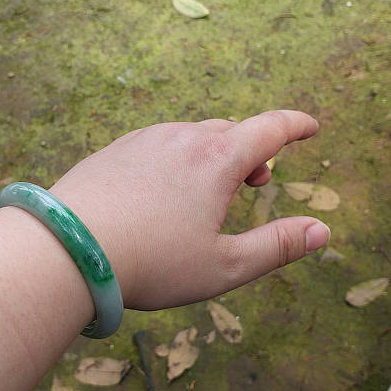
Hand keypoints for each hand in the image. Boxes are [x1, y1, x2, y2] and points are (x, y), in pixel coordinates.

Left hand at [50, 110, 329, 310]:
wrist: (68, 248)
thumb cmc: (151, 262)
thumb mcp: (224, 266)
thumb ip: (278, 246)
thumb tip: (322, 231)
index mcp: (216, 160)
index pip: (270, 128)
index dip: (296, 125)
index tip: (310, 126)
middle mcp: (181, 137)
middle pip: (230, 132)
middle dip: (252, 152)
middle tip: (254, 183)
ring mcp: (143, 140)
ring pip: (191, 136)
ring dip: (211, 155)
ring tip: (207, 190)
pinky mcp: (114, 150)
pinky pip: (157, 144)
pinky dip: (175, 159)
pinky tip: (161, 190)